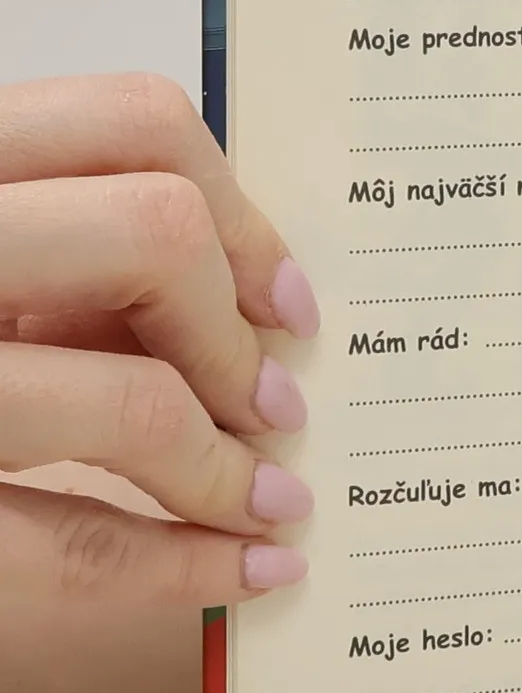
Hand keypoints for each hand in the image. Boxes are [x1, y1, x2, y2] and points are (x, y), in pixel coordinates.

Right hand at [0, 73, 318, 616]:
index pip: (132, 120)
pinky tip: (246, 572)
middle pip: (153, 234)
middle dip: (236, 334)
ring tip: (269, 498)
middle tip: (274, 403)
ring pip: (130, 401)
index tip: (283, 303)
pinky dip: (189, 565)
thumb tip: (249, 300)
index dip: (242, 213)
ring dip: (228, 467)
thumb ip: (66, 258)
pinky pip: (75, 549)